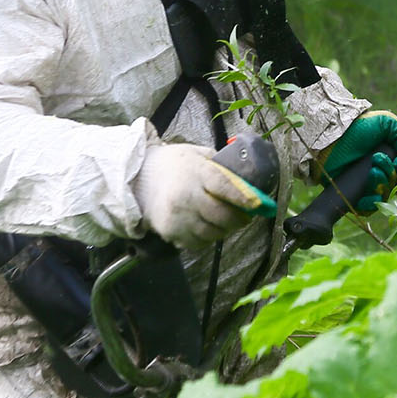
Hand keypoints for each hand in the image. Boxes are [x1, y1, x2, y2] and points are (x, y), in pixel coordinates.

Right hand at [134, 143, 275, 248]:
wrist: (138, 179)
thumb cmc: (174, 165)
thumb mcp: (198, 155)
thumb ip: (221, 167)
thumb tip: (248, 183)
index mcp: (195, 172)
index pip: (224, 187)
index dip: (244, 198)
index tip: (258, 204)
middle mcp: (185, 196)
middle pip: (222, 216)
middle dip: (239, 219)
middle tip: (245, 216)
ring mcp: (176, 217)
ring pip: (213, 233)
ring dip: (224, 230)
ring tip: (225, 221)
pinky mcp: (170, 233)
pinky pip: (198, 243)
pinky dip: (207, 237)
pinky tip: (205, 225)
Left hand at [320, 110, 396, 212]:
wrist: (329, 137)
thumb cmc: (359, 127)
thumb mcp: (388, 123)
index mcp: (395, 155)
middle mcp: (385, 172)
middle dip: (390, 173)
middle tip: (376, 159)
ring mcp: (370, 185)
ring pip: (386, 196)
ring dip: (381, 184)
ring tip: (370, 170)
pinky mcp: (356, 196)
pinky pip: (370, 208)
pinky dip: (370, 202)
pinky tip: (363, 191)